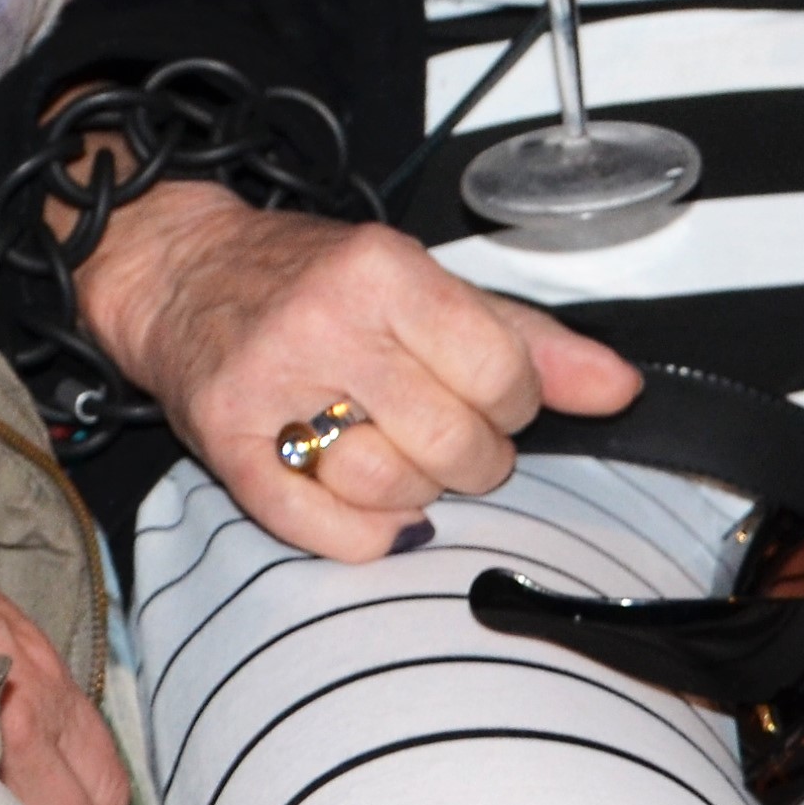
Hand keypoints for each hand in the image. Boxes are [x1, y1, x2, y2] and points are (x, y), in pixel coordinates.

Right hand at [78, 179, 640, 559]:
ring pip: (395, 492)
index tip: (483, 394)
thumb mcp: (425, 284)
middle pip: (455, 442)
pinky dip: (361, 533)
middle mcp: (325, 323)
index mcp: (384, 270)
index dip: (510, 403)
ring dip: (411, 492)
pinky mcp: (227, 447)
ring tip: (390, 454)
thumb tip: (619, 388)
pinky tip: (355, 496)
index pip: (502, 374)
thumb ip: (528, 339)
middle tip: (440, 433)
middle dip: (469, 457)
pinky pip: (331, 534)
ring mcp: (270, 389)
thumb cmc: (314, 282)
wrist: (183, 275)